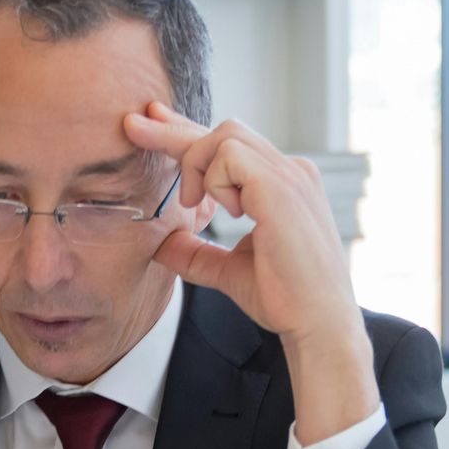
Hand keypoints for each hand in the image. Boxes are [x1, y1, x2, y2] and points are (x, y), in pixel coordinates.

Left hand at [124, 103, 378, 445]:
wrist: (317, 324)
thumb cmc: (285, 298)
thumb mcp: (229, 270)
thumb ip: (197, 253)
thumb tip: (159, 244)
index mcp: (281, 184)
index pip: (231, 146)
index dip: (188, 134)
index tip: (154, 124)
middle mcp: (289, 171)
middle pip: (223, 131)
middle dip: (173, 130)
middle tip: (131, 125)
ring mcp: (289, 175)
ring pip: (225, 136)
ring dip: (196, 165)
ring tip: (195, 203)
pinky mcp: (281, 187)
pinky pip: (230, 157)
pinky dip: (215, 180)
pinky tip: (225, 211)